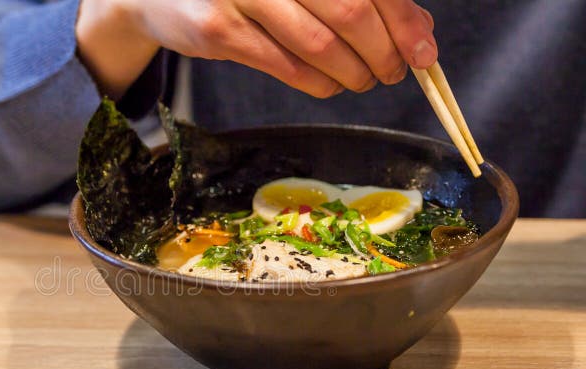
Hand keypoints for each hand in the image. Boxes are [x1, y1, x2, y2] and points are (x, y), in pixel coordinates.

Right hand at [76, 0, 436, 98]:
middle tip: (395, 71)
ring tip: (367, 80)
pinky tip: (333, 85)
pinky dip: (319, 83)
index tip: (425, 52)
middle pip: (352, 9)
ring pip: (319, 44)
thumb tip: (416, 29)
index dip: (404, 18)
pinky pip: (285, 66)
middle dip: (384, 51)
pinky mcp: (217, 30)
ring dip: (355, 72)